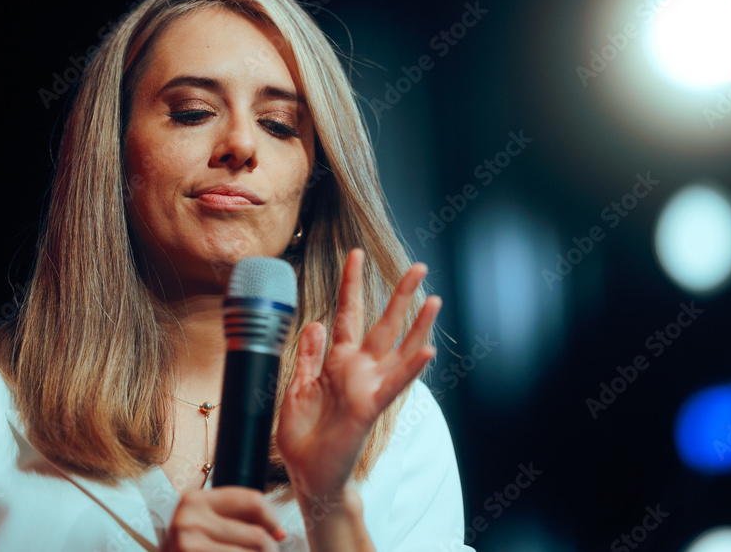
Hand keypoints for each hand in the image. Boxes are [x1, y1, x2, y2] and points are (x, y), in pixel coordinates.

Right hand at [162, 486, 285, 551]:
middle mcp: (189, 520)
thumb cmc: (190, 545)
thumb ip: (236, 517)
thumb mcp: (205, 522)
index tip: (279, 533)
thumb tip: (279, 533)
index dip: (273, 519)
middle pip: (256, 535)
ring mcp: (188, 545)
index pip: (253, 501)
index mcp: (195, 500)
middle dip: (269, 549)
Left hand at [276, 248, 439, 501]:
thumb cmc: (303, 436)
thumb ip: (308, 356)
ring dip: (418, 324)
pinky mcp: (371, 407)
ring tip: (434, 298)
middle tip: (418, 267)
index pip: (347, 314)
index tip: (355, 254)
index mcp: (337, 361)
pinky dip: (411, 367)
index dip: (351, 284)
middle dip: (400, 294)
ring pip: (398, 347)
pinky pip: (395, 383)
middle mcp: (358, 369)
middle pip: (383, 323)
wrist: (307, 475)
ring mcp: (368, 386)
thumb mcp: (296, 388)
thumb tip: (315, 322)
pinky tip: (427, 350)